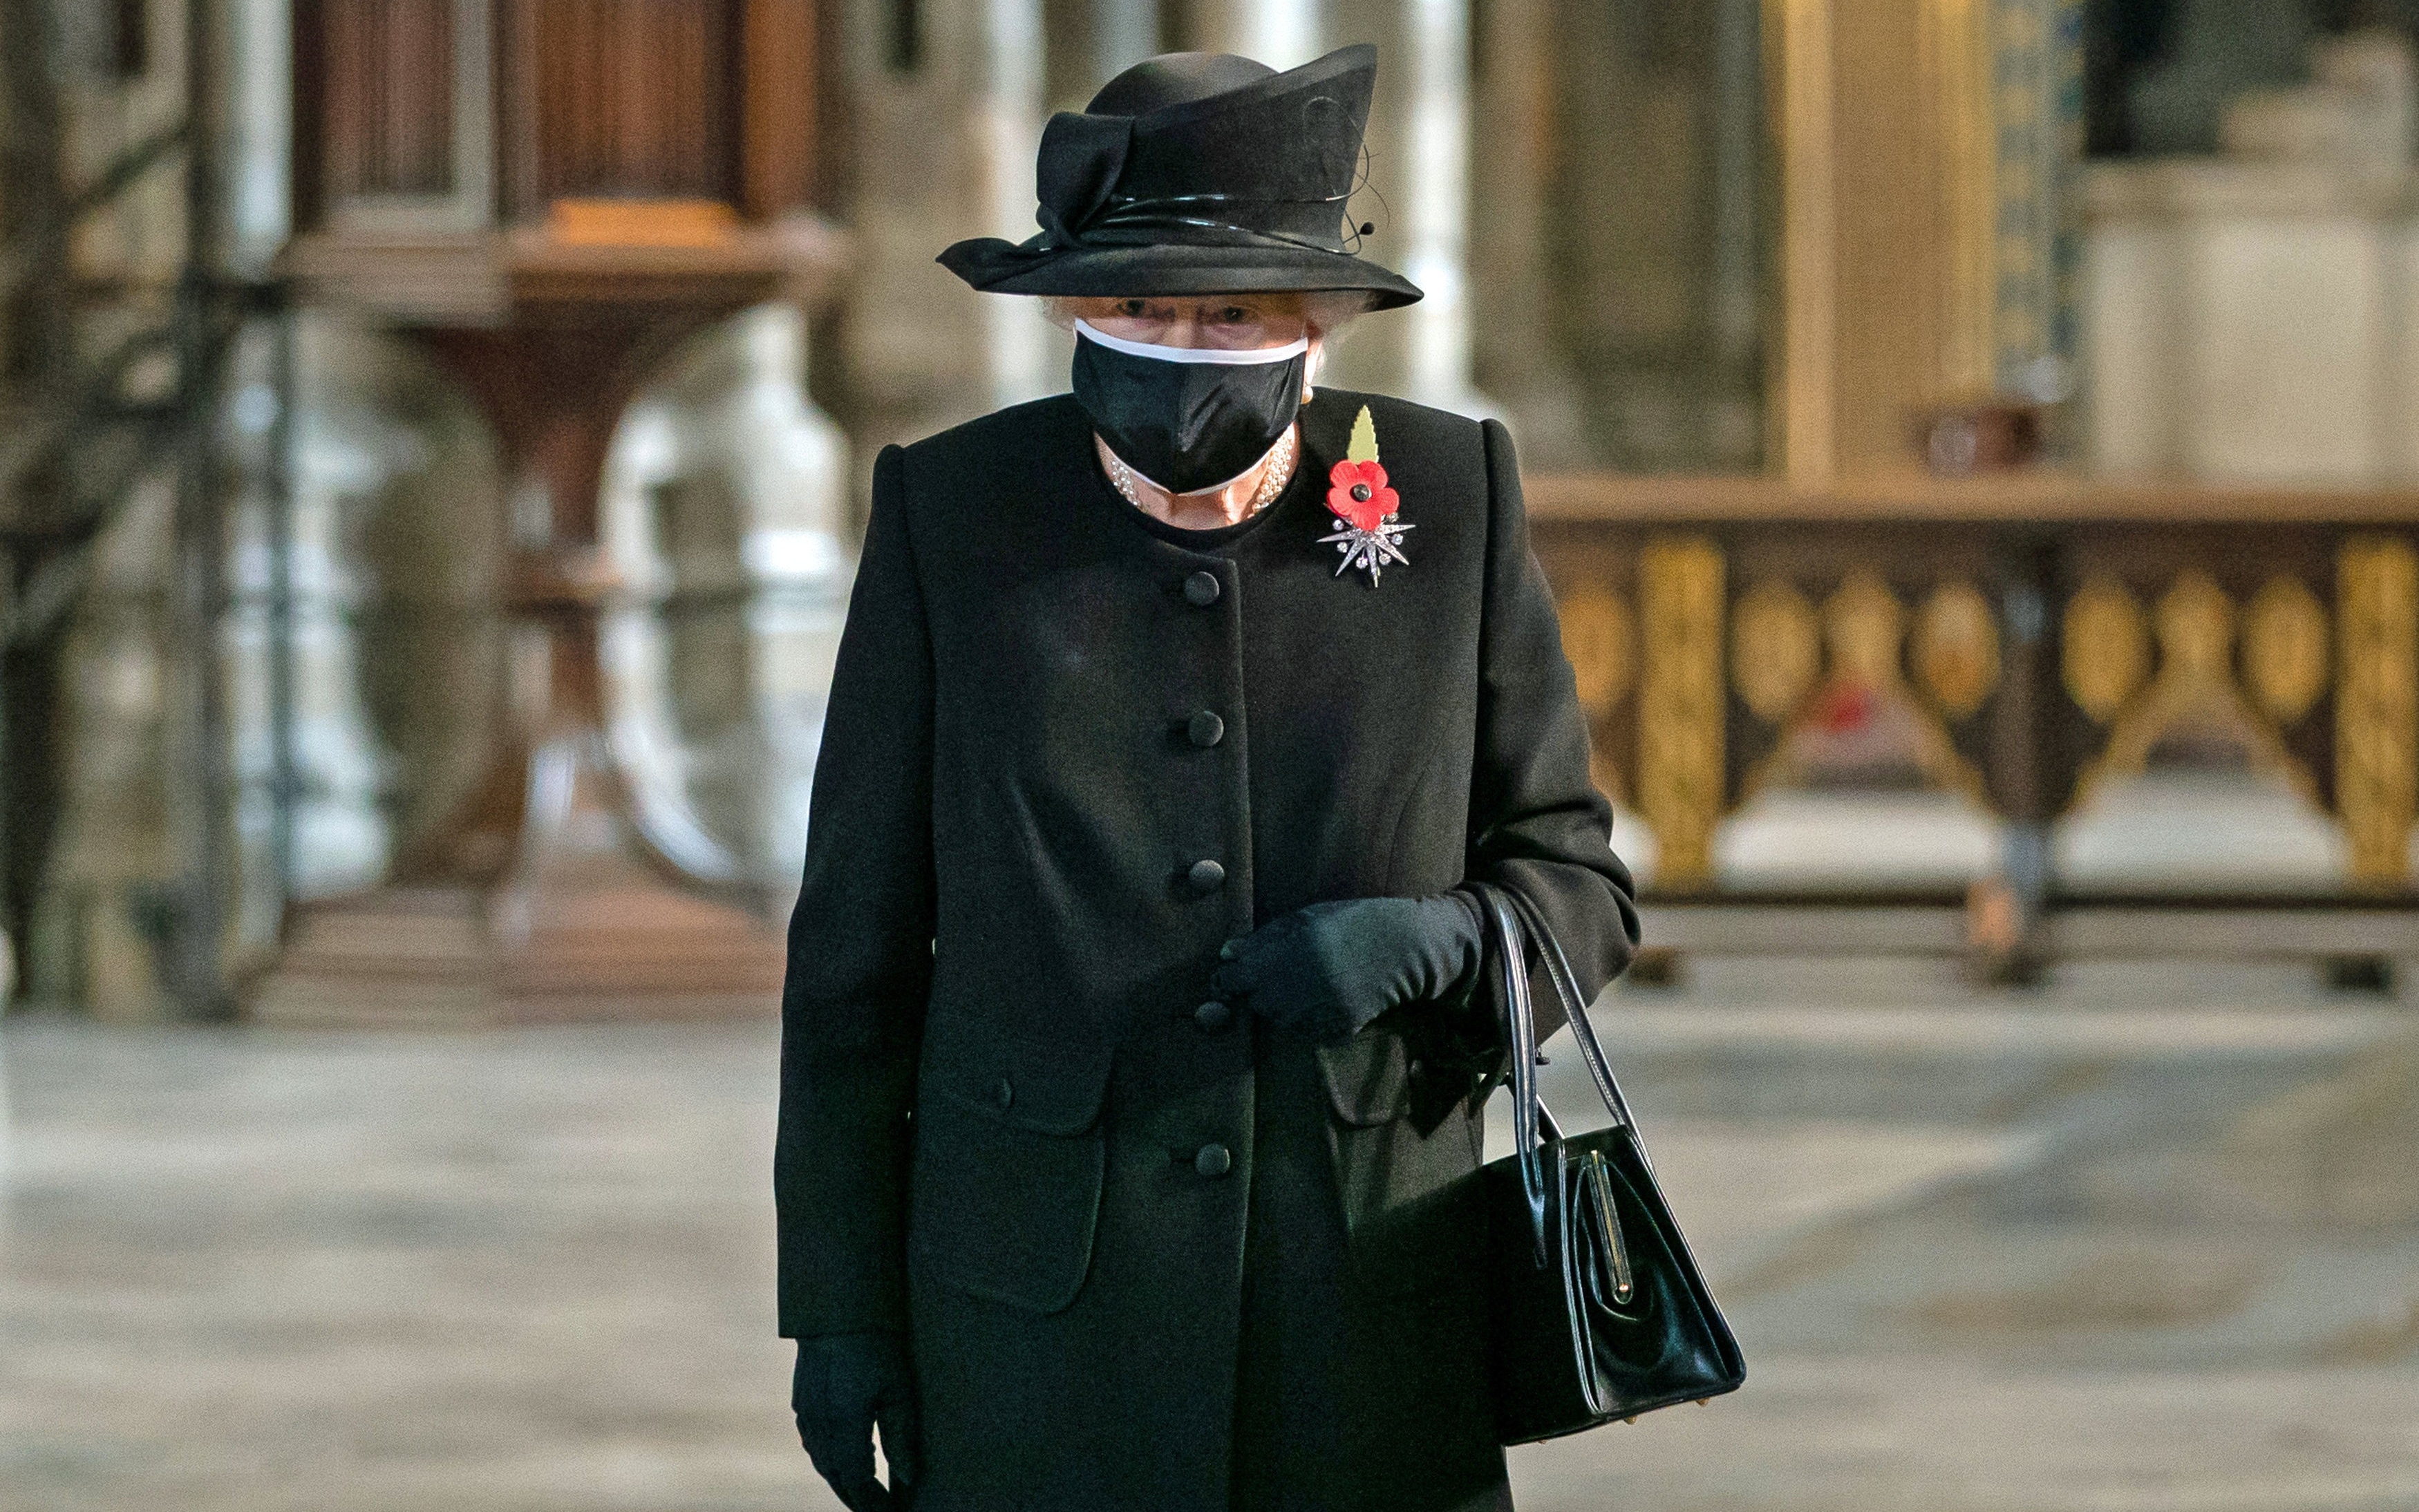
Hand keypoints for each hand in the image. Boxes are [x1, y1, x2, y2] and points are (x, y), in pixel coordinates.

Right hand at [793, 1331, 917, 1509]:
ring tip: (864, 1495)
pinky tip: (843, 1464)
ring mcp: (806, 1414)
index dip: (873, 1503)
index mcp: (844, 1424)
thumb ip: (901, 1437)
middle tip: (880, 1510)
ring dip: (842, 1482)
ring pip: (822, 1463)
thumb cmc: (877, 1345)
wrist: (837, 1311)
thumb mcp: (898, 1390)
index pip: (857, 1480)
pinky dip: (829, 1462)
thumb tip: (908, 1479)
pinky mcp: (802, 1403)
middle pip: (836, 1477)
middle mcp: (819, 1425)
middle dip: (858, 1499)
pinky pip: (813, 1446)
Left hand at [1210, 892, 1482, 1043]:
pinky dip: (1306, 1018)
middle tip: (1276, 975)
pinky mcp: (1339, 1026)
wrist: (1408, 946)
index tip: (1231, 974)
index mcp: (1292, 949)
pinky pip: (1306, 1030)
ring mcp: (1322, 1008)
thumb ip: (1266, 936)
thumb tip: (1225, 953)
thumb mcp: (1309, 916)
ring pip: (1278, 1019)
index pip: (1235, 978)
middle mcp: (1304, 983)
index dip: (1228, 977)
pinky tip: (1325, 996)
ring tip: (1304, 983)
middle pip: (1255, 1001)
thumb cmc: (1357, 922)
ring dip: (1280, 1005)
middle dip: (1257, 990)